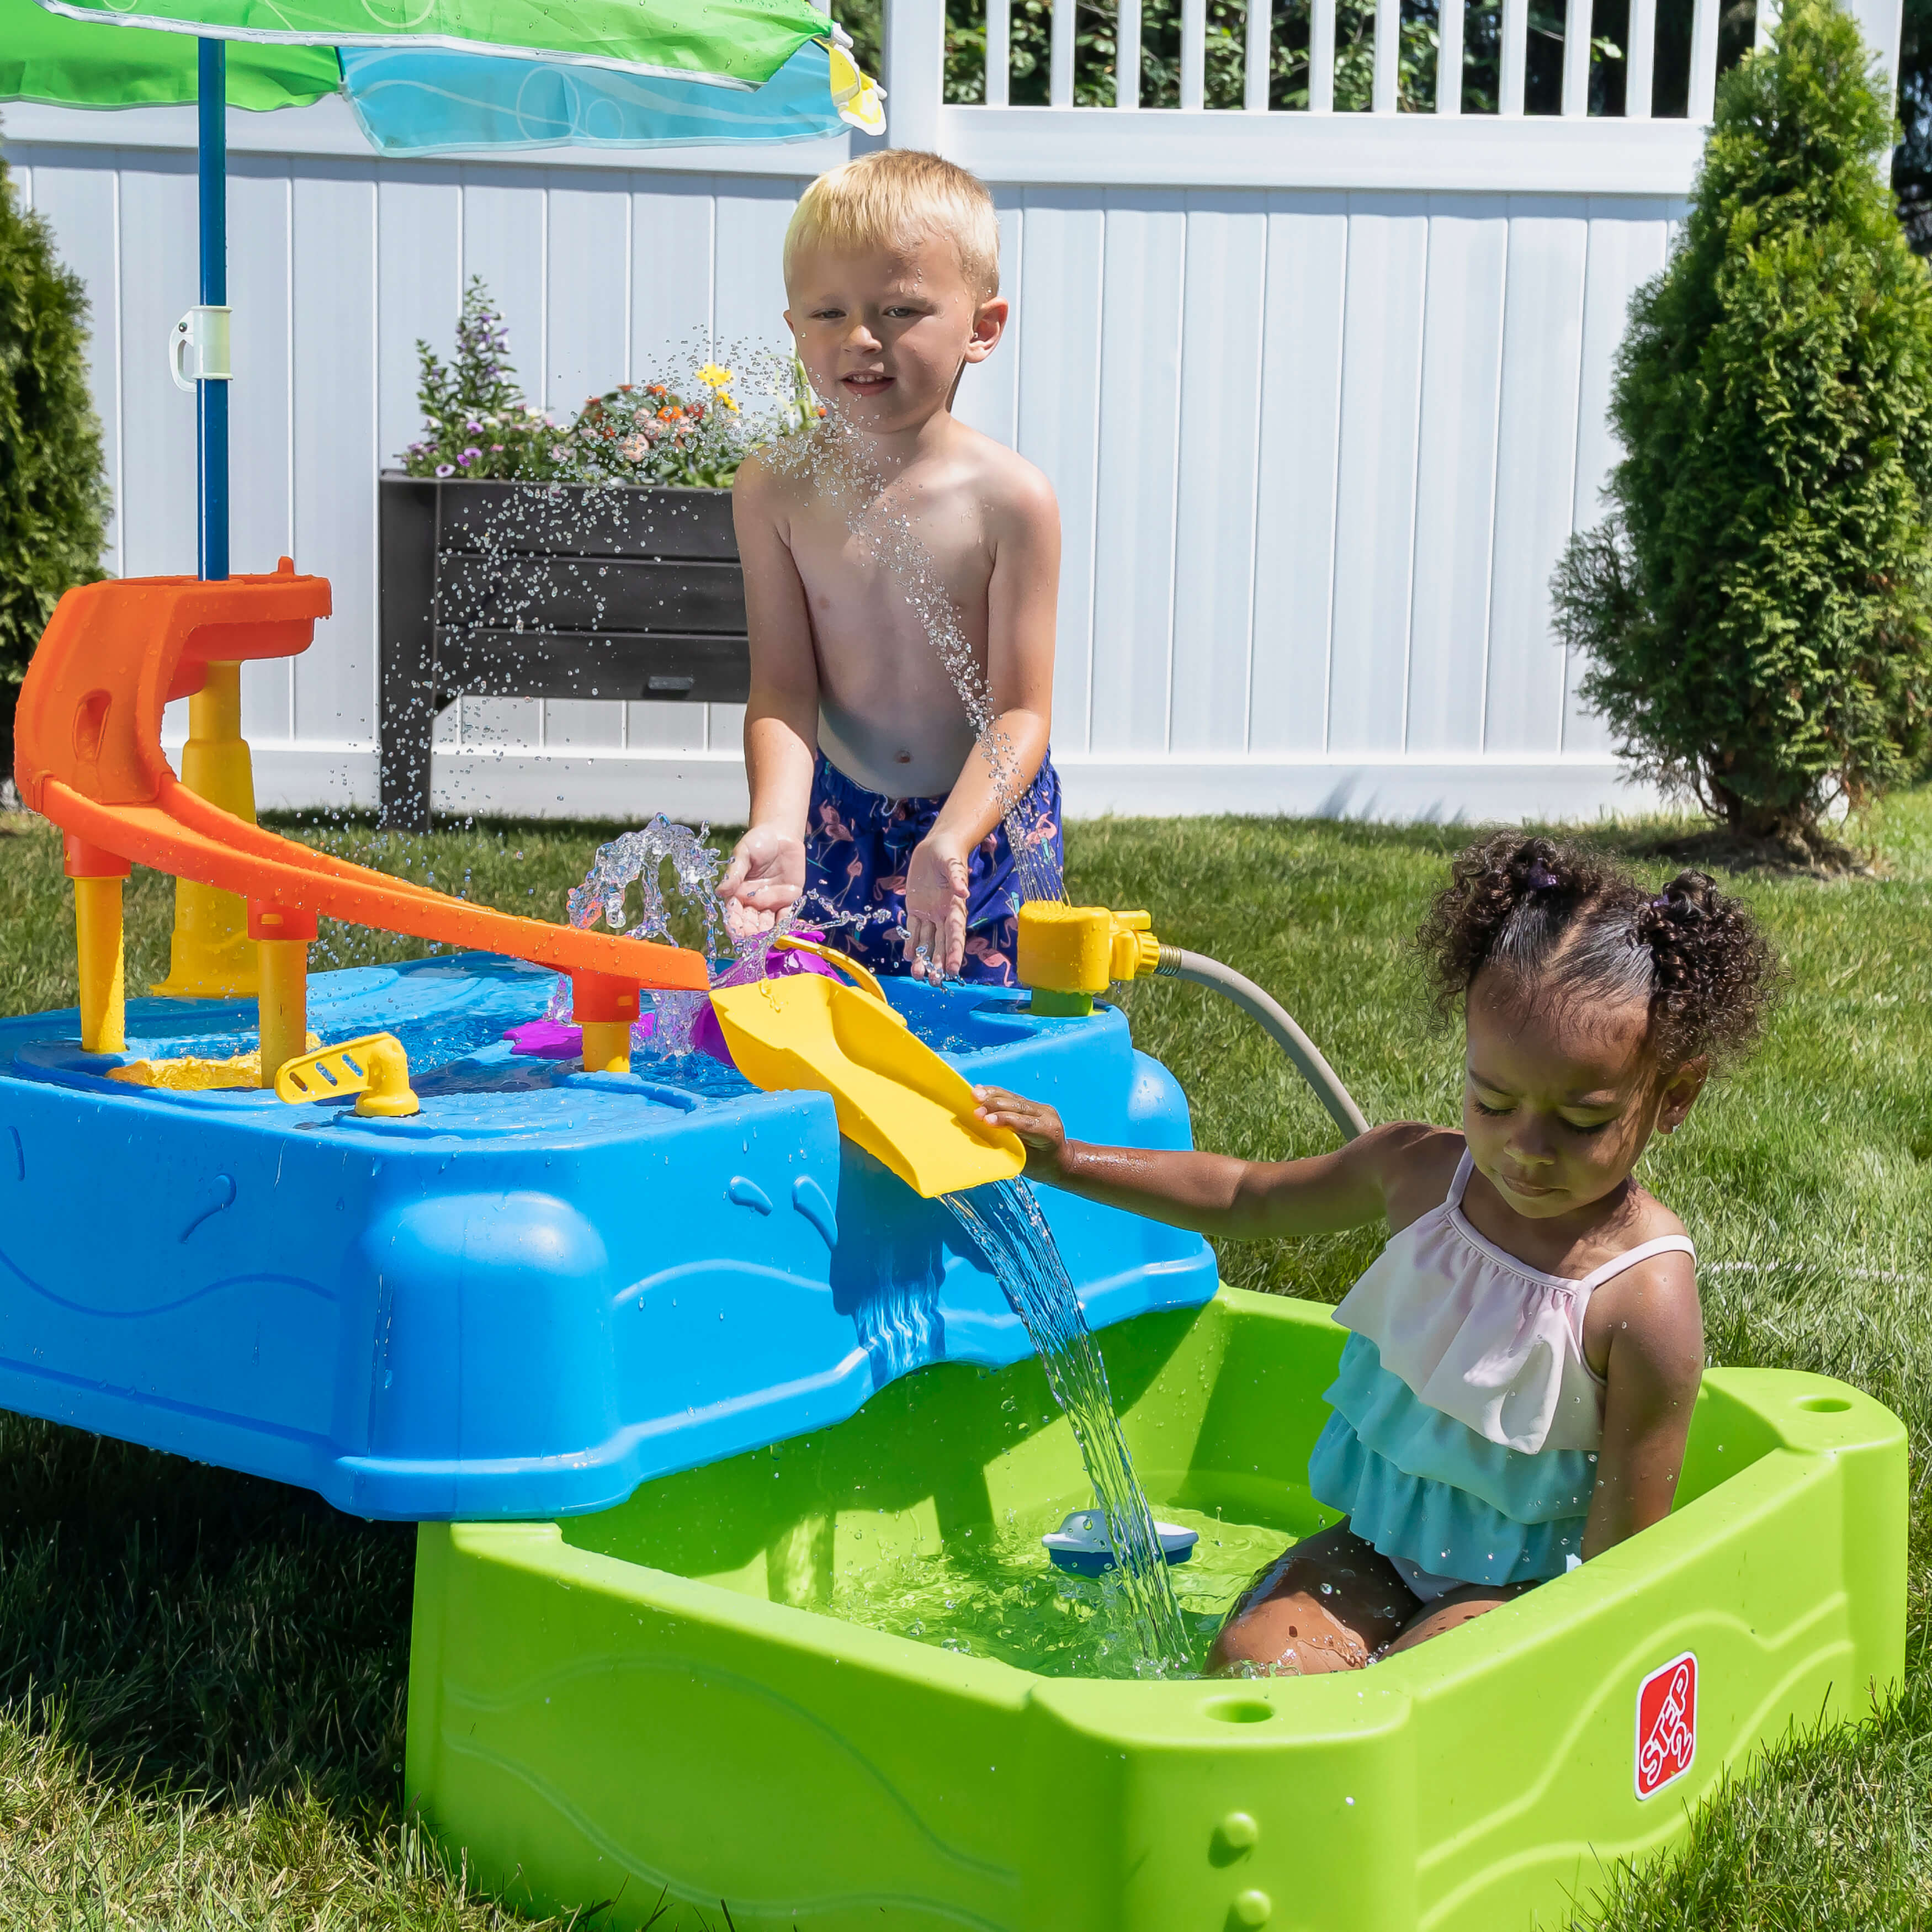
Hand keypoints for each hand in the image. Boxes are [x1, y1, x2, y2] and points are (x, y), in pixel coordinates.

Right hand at [719, 825, 804, 938]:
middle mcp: (752, 901)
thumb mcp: (743, 854)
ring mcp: (770, 902)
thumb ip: (734, 873)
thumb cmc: (757, 842)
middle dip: (750, 932)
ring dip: (766, 933)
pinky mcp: (788, 900)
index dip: (734, 923)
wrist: (781, 835)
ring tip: (766, 940)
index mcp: (737, 892)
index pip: (733, 912)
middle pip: (749, 921)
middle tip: (751, 940)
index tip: (735, 932)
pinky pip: (785, 916)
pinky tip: (782, 933)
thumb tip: (720, 891)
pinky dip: (784, 925)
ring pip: (767, 923)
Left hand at [903, 835, 969, 980]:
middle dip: (939, 963)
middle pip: (942, 944)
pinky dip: (910, 943)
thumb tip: (963, 893)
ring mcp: (929, 914)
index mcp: (955, 907)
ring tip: (917, 976)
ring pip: (926, 941)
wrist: (936, 847)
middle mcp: (943, 915)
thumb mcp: (952, 863)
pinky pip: (913, 929)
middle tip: (935, 982)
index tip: (954, 970)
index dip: (955, 952)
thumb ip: (957, 878)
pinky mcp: (915, 909)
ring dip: (923, 958)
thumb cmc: (948, 854)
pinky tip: (907, 958)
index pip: (956, 934)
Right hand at [973, 1086, 1069, 1183]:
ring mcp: (1039, 1107)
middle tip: (976, 1112)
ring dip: (992, 1096)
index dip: (1005, 1120)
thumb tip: (988, 1141)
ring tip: (974, 1095)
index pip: (1025, 1122)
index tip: (986, 1121)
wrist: (1058, 1158)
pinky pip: (1011, 1097)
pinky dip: (995, 1094)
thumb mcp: (1028, 1163)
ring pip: (1013, 1098)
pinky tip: (981, 1091)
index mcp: (1049, 1131)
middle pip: (1017, 1106)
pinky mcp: (1031, 1104)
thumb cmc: (1043, 1166)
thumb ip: (1011, 1149)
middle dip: (994, 1106)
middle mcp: (1046, 1115)